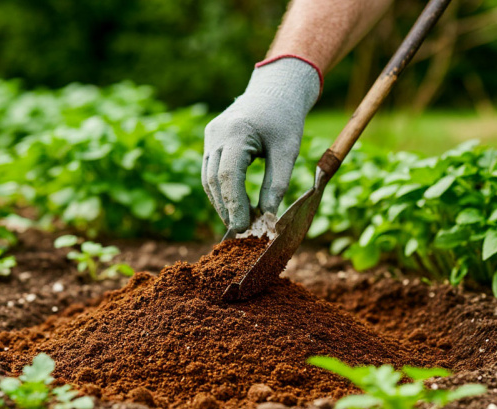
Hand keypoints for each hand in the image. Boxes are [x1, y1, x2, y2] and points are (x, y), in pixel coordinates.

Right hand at [202, 57, 320, 232]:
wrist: (275, 89)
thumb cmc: (285, 119)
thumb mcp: (287, 152)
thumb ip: (277, 184)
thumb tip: (267, 217)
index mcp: (237, 132)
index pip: (229, 176)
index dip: (234, 204)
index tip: (243, 227)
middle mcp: (217, 133)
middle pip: (214, 179)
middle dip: (226, 207)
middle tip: (241, 231)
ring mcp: (210, 135)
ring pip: (208, 177)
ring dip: (221, 202)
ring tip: (237, 222)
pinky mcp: (211, 139)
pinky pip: (210, 170)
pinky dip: (220, 189)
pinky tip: (233, 205)